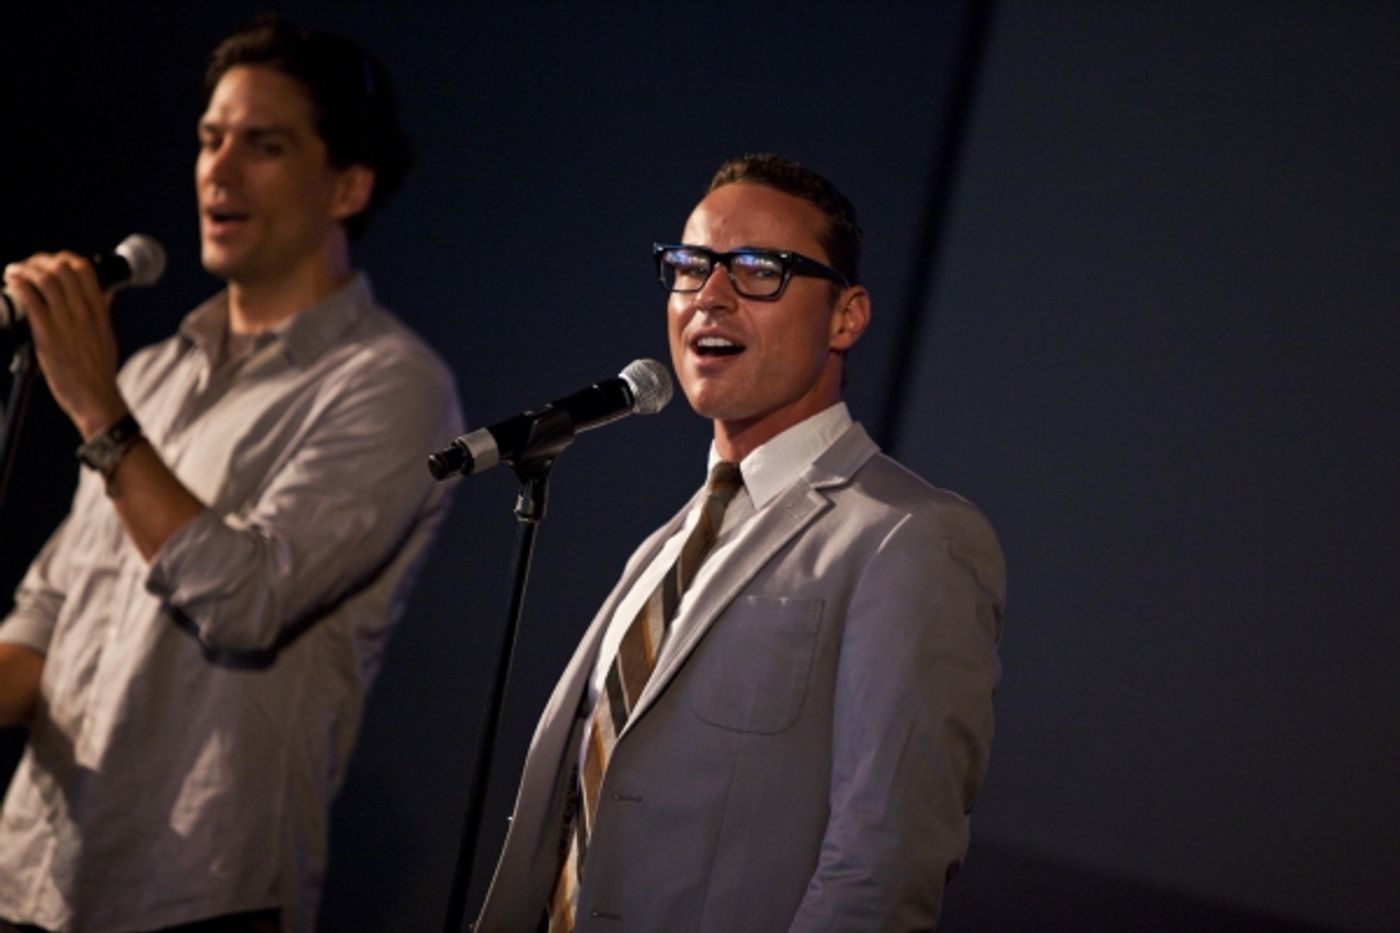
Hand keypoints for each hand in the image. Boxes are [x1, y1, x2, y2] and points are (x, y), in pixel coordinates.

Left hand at [4, 251, 128, 438]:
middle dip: (40, 261)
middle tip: (28, 267)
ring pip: (46, 279)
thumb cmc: (99, 371)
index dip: (64, 258)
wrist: (95, 397)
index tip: (51, 263)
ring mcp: (66, 323)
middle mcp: (84, 313)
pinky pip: (31, 301)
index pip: (85, 270)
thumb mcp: (107, 336)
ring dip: (26, 269)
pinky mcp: (47, 335)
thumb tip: (107, 292)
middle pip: (63, 269)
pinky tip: (12, 282)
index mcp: (99, 312)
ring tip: (15, 272)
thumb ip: (103, 311)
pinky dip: (18, 285)